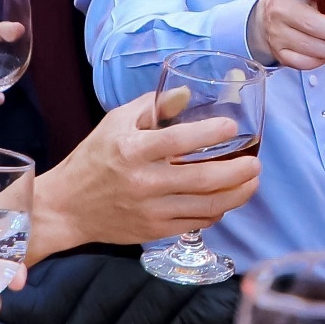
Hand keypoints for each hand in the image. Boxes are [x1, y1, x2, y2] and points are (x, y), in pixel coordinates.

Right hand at [32, 93, 260, 253]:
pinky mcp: (154, 230)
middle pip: (203, 179)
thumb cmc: (93, 158)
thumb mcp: (116, 122)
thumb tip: (187, 92)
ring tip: (252, 181)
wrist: (67, 206)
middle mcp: (143, 182)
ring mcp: (150, 210)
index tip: (232, 127)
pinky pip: (196, 222)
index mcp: (132, 150)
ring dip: (237, 194)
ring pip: (206, 205)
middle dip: (238, 171)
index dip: (210, 133)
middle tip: (257, 163)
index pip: (179, 140)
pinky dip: (216, 211)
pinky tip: (226, 199)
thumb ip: (154, 107)